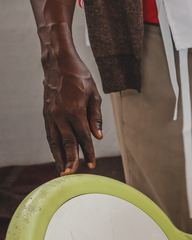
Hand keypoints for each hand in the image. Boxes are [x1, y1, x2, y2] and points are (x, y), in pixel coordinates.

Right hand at [41, 50, 102, 174]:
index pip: (83, 137)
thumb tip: (97, 137)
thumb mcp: (95, 95)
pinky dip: (53, 146)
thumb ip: (96, 117)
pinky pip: (50, 134)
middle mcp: (60, 115)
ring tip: (62, 170)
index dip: (88, 152)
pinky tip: (57, 154)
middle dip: (70, 160)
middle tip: (72, 175)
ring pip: (54, 141)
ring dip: (58, 157)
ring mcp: (51, 115)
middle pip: (66, 143)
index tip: (92, 164)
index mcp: (75, 111)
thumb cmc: (80, 78)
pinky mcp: (46, 114)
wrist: (58, 64)